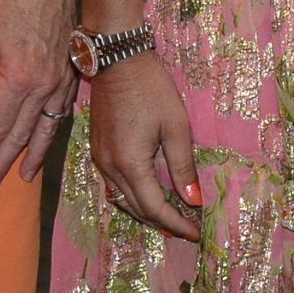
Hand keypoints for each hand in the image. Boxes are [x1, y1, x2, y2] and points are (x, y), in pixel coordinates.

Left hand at [0, 0, 78, 189]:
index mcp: (18, 78)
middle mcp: (43, 86)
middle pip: (21, 134)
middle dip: (4, 161)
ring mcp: (62, 80)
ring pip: (46, 127)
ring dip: (33, 154)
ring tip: (24, 175)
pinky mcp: (72, 71)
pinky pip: (61, 110)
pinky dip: (52, 130)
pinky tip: (45, 138)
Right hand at [86, 52, 199, 241]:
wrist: (118, 60)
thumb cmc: (151, 89)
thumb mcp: (175, 126)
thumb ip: (183, 166)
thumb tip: (193, 200)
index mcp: (130, 164)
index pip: (155, 208)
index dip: (177, 223)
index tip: (196, 232)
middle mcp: (110, 167)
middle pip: (136, 209)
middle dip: (162, 223)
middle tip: (186, 228)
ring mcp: (100, 159)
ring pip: (122, 200)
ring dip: (145, 212)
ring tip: (170, 217)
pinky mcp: (97, 149)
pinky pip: (114, 185)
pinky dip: (132, 197)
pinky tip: (147, 194)